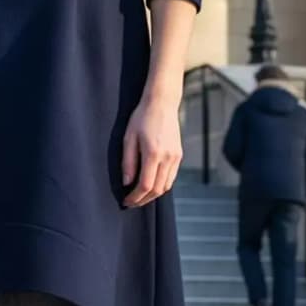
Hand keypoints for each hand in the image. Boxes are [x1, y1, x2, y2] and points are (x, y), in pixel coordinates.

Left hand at [121, 89, 182, 207]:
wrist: (162, 103)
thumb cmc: (142, 118)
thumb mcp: (129, 138)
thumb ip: (128, 162)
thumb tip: (127, 183)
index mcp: (153, 153)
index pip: (145, 185)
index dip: (135, 197)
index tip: (126, 201)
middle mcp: (167, 158)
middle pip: (157, 189)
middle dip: (143, 200)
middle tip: (131, 202)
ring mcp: (175, 157)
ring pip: (166, 186)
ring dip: (153, 195)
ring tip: (140, 196)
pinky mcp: (179, 155)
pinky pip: (171, 177)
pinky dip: (161, 185)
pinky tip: (151, 184)